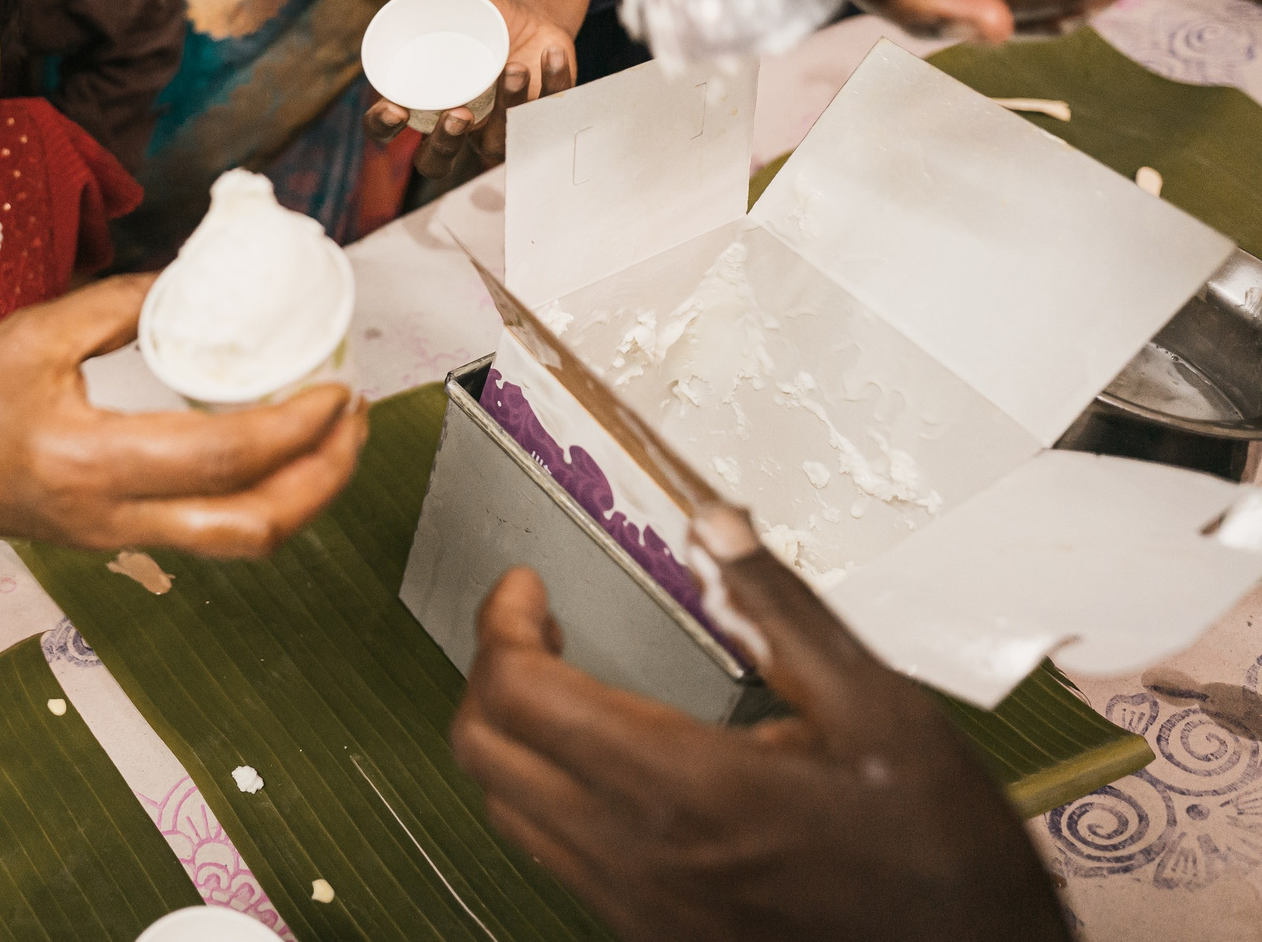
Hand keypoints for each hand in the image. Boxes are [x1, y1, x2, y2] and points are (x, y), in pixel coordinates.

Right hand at [0, 273, 368, 557]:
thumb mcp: (37, 334)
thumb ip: (122, 306)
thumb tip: (192, 282)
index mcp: (93, 461)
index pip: (223, 457)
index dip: (295, 427)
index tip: (336, 388)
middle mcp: (118, 516)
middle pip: (253, 526)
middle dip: (324, 477)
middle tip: (354, 418)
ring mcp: (124, 539)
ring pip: (242, 543)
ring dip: (304, 496)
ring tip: (332, 439)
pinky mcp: (125, 541)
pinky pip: (215, 534)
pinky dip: (264, 500)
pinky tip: (279, 456)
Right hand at [365, 0, 575, 181]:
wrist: (529, 16)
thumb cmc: (479, 14)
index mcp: (420, 101)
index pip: (385, 128)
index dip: (383, 126)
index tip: (396, 108)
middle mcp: (455, 126)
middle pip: (436, 161)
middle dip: (445, 143)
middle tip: (459, 113)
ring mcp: (496, 129)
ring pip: (498, 140)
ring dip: (505, 108)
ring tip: (512, 67)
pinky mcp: (538, 119)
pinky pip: (545, 113)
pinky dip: (552, 82)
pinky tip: (552, 54)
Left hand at [449, 507, 1070, 941]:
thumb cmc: (939, 858)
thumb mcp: (881, 710)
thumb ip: (784, 611)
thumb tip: (716, 522)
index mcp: (684, 786)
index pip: (520, 695)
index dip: (501, 623)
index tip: (525, 587)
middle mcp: (638, 853)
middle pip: (482, 751)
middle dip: (489, 670)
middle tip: (533, 625)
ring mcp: (637, 904)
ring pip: (507, 810)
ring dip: (507, 736)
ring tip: (557, 681)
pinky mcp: (651, 932)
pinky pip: (553, 856)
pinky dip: (543, 793)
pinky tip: (602, 759)